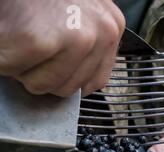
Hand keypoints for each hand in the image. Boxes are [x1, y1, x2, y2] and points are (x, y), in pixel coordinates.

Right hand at [0, 0, 124, 96]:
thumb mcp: (81, 11)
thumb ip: (89, 43)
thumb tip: (81, 84)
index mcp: (111, 27)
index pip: (95, 81)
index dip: (66, 78)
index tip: (50, 60)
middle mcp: (101, 32)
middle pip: (68, 87)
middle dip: (42, 71)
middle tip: (31, 41)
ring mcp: (74, 37)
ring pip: (44, 85)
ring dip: (24, 67)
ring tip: (21, 35)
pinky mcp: (39, 39)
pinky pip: (15, 72)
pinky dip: (5, 59)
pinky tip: (9, 33)